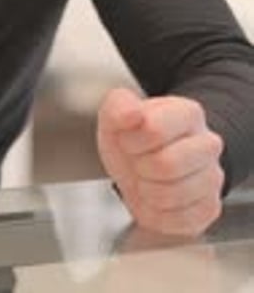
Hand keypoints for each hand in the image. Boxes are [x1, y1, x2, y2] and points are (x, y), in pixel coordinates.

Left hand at [96, 87, 224, 236]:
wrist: (142, 162)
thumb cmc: (132, 137)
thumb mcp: (115, 113)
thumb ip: (119, 107)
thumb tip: (132, 114)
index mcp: (188, 113)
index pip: (154, 129)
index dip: (131, 141)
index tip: (127, 140)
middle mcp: (208, 143)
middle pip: (167, 165)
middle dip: (139, 167)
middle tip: (137, 162)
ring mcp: (213, 177)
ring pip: (172, 195)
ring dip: (146, 192)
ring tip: (146, 179)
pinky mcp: (210, 208)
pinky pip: (179, 221)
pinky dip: (157, 214)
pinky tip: (155, 198)